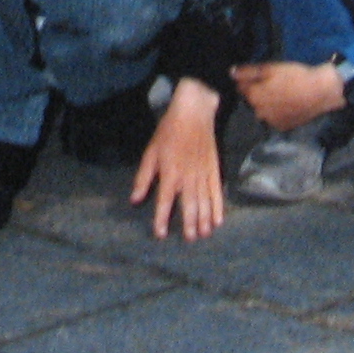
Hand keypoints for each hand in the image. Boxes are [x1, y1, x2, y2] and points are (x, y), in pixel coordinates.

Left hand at [131, 77, 224, 239]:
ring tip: (204, 234)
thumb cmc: (168, 131)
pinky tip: (219, 220)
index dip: (161, 219)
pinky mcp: (214, 169)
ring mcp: (203, 173)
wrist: (193, 112)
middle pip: (189, 205)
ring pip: (205, 201)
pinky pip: (217, 191)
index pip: (165, 201)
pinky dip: (218, 207)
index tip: (160, 234)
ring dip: (205, 219)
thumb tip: (134, 200)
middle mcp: (187, 176)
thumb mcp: (150, 152)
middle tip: (190, 240)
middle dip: (190, 224)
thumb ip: (143, 178)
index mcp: (170, 172)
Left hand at [231, 59, 343, 132]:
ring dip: (267, 103)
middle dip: (257, 92)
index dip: (249, 80)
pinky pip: (274, 118)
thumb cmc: (294, 76)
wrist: (320, 92)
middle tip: (273, 83)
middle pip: (252, 100)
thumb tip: (230, 73)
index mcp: (253, 97)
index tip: (259, 75)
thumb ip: (248, 72)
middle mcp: (259, 113)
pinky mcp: (283, 127)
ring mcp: (271, 122)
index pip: (241, 88)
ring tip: (281, 93)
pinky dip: (277, 112)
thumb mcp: (270, 69)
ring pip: (263, 110)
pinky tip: (287, 104)